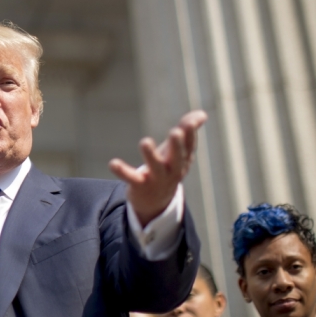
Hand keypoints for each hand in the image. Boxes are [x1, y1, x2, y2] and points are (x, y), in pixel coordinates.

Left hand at [109, 110, 206, 225]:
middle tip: (175, 132)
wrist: (155, 202)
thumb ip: (187, 130)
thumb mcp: (177, 151)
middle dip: (176, 146)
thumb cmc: (167, 167)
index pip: (189, 146)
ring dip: (150, 155)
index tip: (190, 122)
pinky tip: (113, 163)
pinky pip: (131, 178)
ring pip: (155, 167)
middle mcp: (172, 171)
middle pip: (177, 159)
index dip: (191, 134)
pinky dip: (122, 171)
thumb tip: (202, 114)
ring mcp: (156, 180)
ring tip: (145, 142)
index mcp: (182, 160)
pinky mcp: (139, 186)